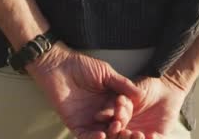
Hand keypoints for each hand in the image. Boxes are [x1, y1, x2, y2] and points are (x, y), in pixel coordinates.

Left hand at [27, 42, 142, 138]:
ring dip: (110, 133)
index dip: (126, 110)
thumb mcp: (106, 73)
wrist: (57, 66)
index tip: (123, 106)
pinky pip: (85, 136)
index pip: (123, 110)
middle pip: (115, 124)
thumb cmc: (81, 66)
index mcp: (111, 100)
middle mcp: (102, 111)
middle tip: (119, 121)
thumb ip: (122, 84)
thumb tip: (141, 94)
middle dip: (119, 124)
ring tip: (112, 129)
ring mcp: (89, 119)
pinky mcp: (75, 124)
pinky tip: (100, 135)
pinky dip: (93, 138)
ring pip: (103, 132)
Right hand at [96, 76, 188, 138]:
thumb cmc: (145, 87)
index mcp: (120, 120)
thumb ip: (123, 99)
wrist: (165, 88)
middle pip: (122, 138)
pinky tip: (152, 136)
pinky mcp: (157, 135)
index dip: (113, 126)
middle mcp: (129, 130)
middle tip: (125, 132)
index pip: (113, 127)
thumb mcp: (132, 92)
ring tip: (138, 134)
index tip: (116, 121)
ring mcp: (142, 133)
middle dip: (122, 136)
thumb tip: (117, 101)